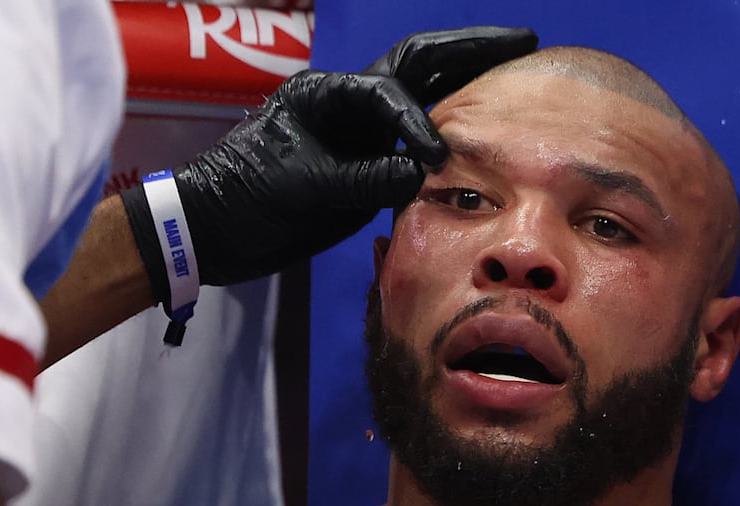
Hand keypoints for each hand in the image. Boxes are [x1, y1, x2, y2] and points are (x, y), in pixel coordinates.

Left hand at [122, 26, 537, 301]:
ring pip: (424, 95)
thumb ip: (365, 176)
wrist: (216, 231)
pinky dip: (453, 131)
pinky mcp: (366, 163)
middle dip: (470, 50)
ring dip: (469, 80)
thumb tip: (422, 171)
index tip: (436, 158)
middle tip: (523, 40)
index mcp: (324, 94)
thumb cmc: (246, 197)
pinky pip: (418, 141)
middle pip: (420, 64)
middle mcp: (347, 103)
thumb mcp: (305, 185)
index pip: (389, 96)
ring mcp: (360, 132)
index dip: (418, 123)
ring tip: (517, 69)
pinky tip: (487, 129)